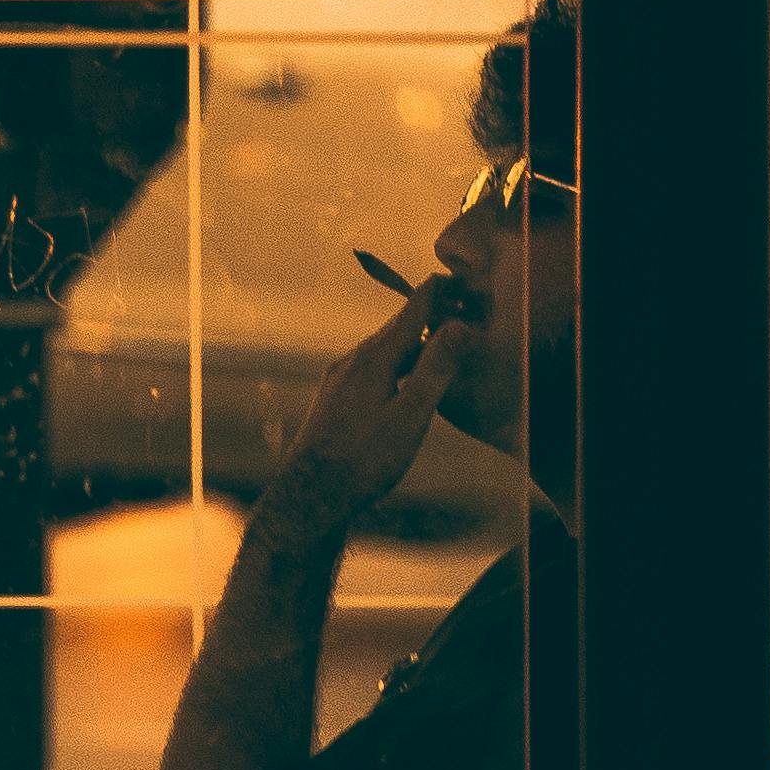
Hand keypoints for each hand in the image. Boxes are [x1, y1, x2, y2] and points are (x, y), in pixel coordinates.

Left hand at [265, 278, 458, 533]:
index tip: (449, 276)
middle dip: (423, 317)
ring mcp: (338, 381)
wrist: (312, 494)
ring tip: (432, 345)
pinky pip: (369, 371)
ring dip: (408, 345)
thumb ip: (435, 370)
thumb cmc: (365, 459)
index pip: (409, 314)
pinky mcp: (332, 401)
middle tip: (450, 308)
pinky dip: (392, 366)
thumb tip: (458, 326)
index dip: (433, 295)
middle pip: (394, 331)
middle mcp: (352, 362)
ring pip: (380, 353)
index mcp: (374, 360)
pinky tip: (398, 383)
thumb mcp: (410, 415)